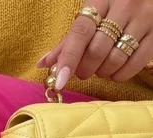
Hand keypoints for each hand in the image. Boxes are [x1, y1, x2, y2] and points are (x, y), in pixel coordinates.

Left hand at [38, 2, 152, 87]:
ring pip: (115, 60)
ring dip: (102, 72)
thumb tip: (43, 63)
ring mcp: (145, 20)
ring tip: (101, 65)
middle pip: (97, 51)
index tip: (60, 80)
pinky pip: (134, 66)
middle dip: (84, 69)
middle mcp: (125, 6)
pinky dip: (120, 74)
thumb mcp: (92, 12)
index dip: (69, 59)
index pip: (81, 32)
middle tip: (83, 69)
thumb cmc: (114, 5)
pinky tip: (116, 68)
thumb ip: (69, 39)